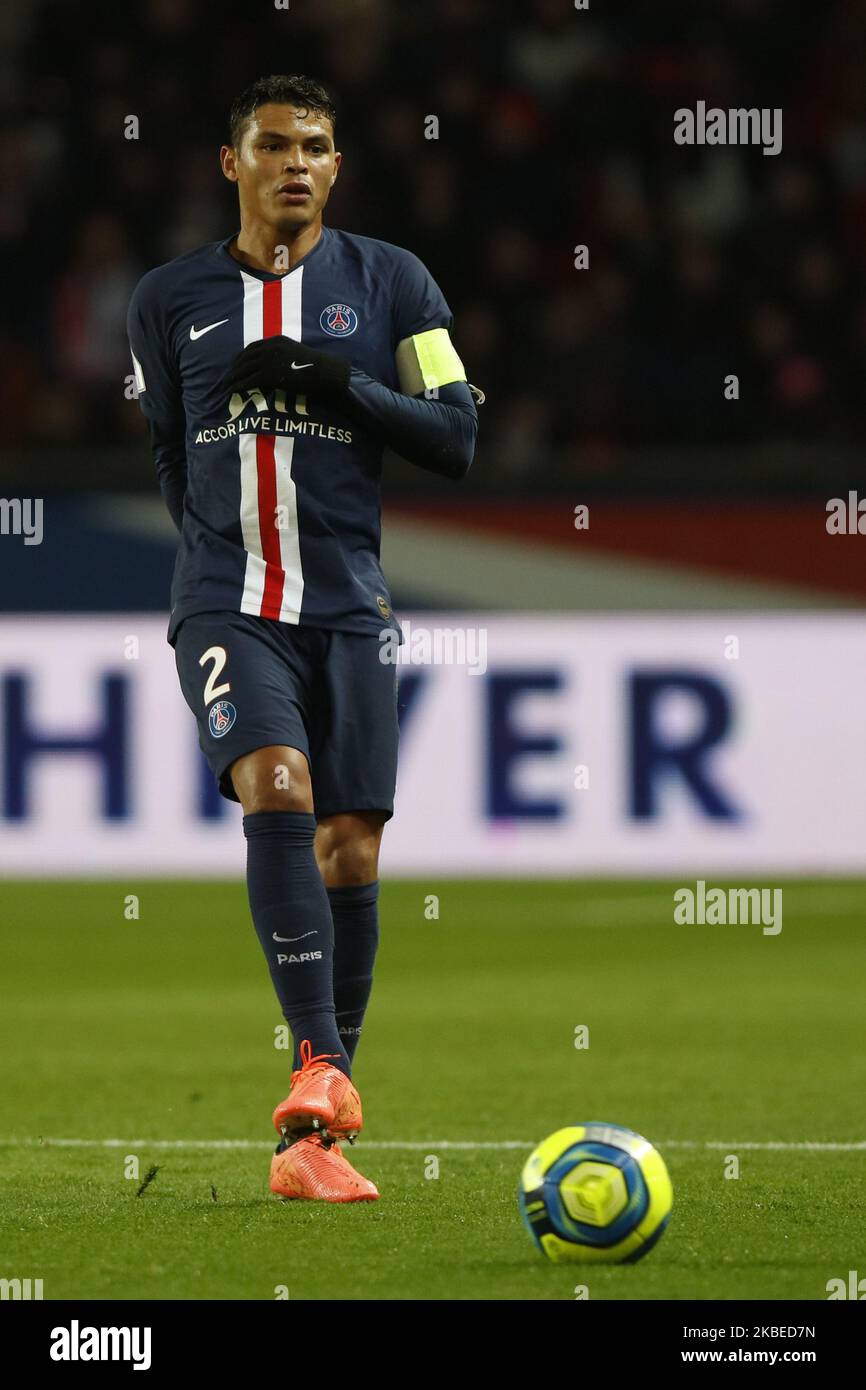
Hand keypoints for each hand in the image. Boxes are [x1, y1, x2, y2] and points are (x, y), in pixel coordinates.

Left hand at [223, 335, 350, 399]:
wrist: (324, 373)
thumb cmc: (316, 368)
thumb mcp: (297, 354)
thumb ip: (284, 356)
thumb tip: (278, 367)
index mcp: (277, 341)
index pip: (253, 347)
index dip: (242, 356)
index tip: (236, 363)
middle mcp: (270, 347)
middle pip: (245, 356)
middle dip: (234, 366)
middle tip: (229, 375)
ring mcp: (268, 360)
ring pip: (243, 369)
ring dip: (233, 377)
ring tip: (227, 385)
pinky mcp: (268, 375)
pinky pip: (248, 381)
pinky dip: (238, 386)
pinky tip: (232, 391)